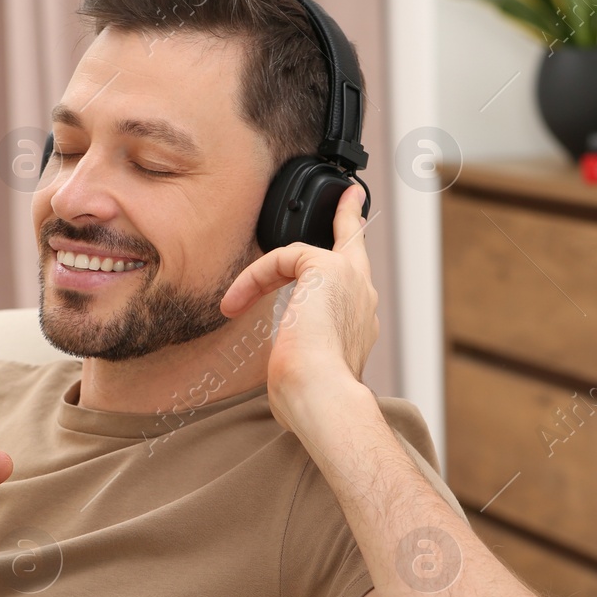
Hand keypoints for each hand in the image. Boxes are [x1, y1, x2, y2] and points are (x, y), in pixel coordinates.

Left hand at [219, 181, 377, 432]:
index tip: (353, 241)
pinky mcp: (328, 269)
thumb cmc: (311, 398)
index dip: (349, 264)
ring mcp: (351, 281)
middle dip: (349, 218)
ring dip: (262, 276)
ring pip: (306, 253)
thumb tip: (284, 364)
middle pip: (355, 246)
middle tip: (349, 198)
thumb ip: (298, 357)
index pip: (355, 286)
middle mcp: (362, 300)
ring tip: (234, 300)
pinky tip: (237, 301)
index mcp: (359, 327)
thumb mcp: (302, 373)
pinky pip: (285, 256)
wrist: (322, 396)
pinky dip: (256, 277)